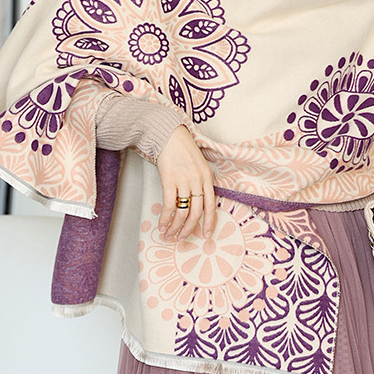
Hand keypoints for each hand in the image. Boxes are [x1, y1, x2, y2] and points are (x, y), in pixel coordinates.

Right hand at [155, 125, 216, 242]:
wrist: (168, 134)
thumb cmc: (182, 148)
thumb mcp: (198, 163)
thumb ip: (200, 181)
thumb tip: (195, 201)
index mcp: (207, 177)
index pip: (211, 205)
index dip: (210, 222)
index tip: (206, 235)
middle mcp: (197, 180)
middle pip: (196, 212)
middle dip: (189, 229)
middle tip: (182, 238)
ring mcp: (184, 181)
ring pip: (182, 212)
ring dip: (176, 227)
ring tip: (170, 235)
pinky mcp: (169, 180)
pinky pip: (169, 205)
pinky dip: (165, 218)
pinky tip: (162, 225)